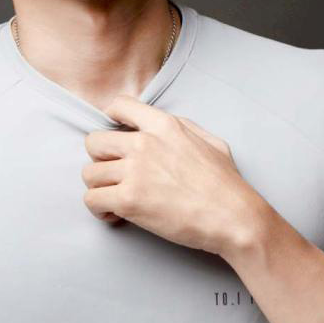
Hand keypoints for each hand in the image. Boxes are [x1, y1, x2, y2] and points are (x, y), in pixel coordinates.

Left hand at [81, 95, 263, 256]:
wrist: (233, 217)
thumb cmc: (226, 185)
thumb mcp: (210, 142)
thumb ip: (182, 129)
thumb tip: (162, 128)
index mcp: (164, 125)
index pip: (119, 105)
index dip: (111, 122)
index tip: (116, 139)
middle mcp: (144, 143)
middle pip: (94, 142)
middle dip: (101, 161)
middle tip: (114, 176)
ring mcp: (134, 171)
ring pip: (89, 174)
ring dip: (99, 188)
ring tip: (115, 200)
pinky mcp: (129, 200)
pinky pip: (91, 199)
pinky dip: (99, 210)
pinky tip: (114, 215)